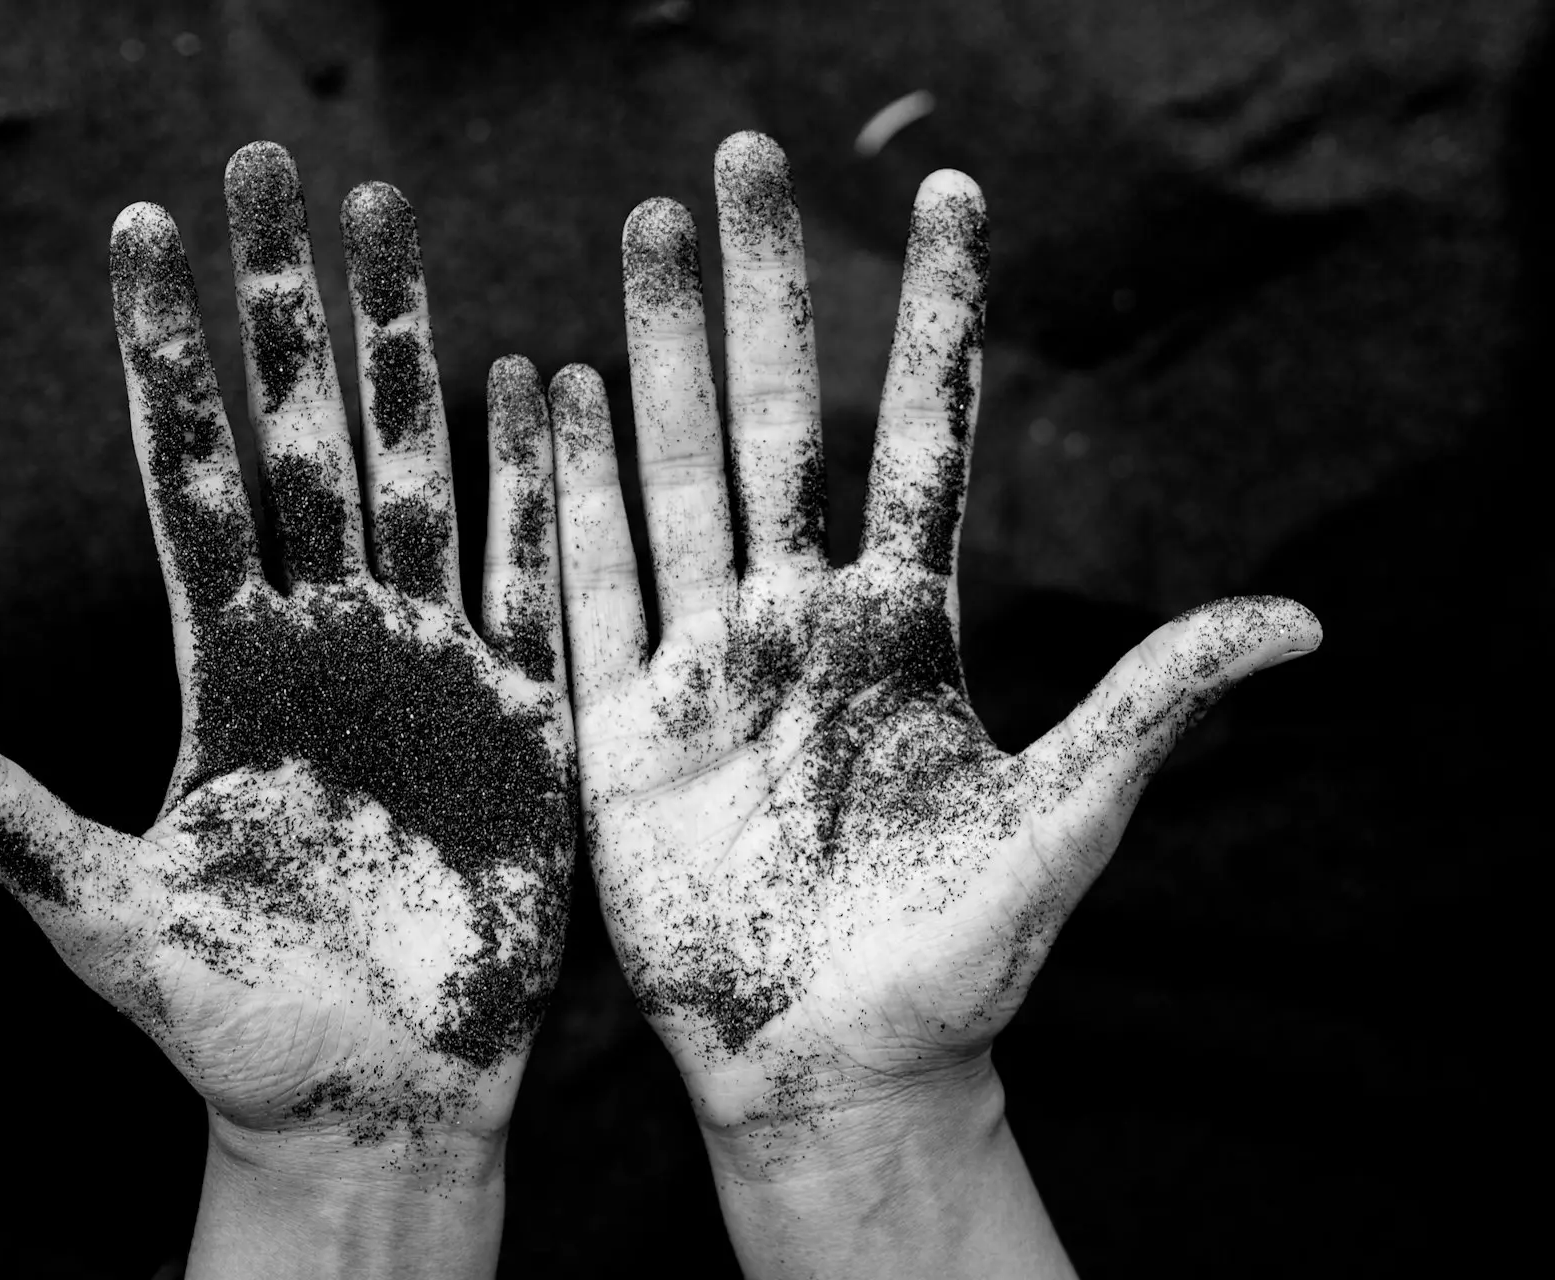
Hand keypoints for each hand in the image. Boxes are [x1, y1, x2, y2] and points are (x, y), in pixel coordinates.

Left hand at [0, 143, 573, 1273]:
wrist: (372, 1097)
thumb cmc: (234, 1021)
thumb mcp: (98, 916)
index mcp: (230, 671)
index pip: (191, 480)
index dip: (167, 360)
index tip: (143, 234)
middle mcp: (328, 643)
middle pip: (306, 438)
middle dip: (288, 306)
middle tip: (272, 170)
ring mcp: (428, 669)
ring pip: (418, 471)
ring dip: (405, 347)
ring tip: (390, 220)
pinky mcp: (519, 719)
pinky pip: (534, 578)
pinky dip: (536, 483)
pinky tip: (535, 380)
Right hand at [549, 132, 1319, 1274]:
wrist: (837, 1067)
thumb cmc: (956, 961)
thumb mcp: (1064, 827)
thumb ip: (1149, 708)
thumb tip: (1308, 620)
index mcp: (903, 629)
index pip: (918, 438)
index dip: (932, 318)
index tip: (946, 196)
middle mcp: (798, 622)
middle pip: (776, 423)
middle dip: (760, 289)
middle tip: (737, 157)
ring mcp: (705, 666)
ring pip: (674, 474)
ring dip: (657, 350)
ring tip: (644, 233)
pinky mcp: (624, 729)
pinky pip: (591, 585)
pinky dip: (568, 487)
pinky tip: (551, 387)